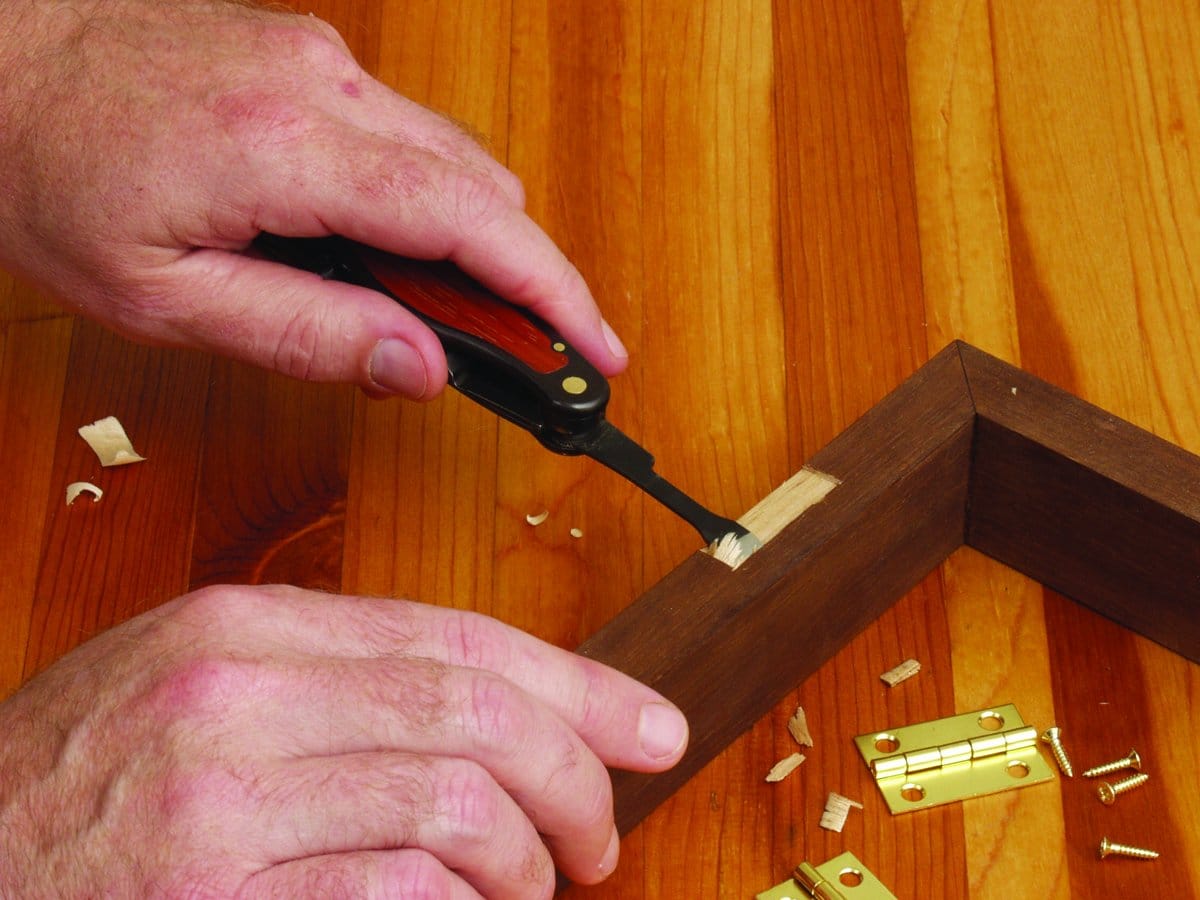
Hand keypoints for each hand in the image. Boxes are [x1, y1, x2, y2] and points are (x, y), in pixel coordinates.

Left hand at [0, 0, 626, 397]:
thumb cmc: (44, 168)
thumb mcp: (164, 296)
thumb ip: (308, 334)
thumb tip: (421, 367)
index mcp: (291, 151)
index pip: (473, 226)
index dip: (552, 295)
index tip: (595, 349)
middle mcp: (326, 86)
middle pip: (486, 191)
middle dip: (523, 280)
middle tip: (524, 357)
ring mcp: (322, 59)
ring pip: (456, 161)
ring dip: (474, 244)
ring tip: (447, 318)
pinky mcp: (311, 56)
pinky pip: (410, 135)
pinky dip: (428, 201)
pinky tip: (390, 252)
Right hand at [0, 585, 687, 896]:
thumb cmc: (81, 785)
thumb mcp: (198, 685)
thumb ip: (341, 680)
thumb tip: (499, 710)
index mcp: (242, 628)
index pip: (459, 637)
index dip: (576, 683)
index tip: (648, 724)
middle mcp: (236, 702)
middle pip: (477, 716)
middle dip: (575, 776)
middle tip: (601, 832)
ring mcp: (222, 812)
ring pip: (458, 809)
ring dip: (526, 861)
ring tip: (528, 886)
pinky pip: (401, 896)